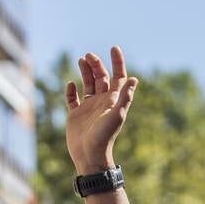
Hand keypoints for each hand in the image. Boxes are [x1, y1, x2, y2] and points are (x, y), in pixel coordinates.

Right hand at [64, 47, 137, 174]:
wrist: (90, 155)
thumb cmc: (104, 136)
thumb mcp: (116, 115)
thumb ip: (125, 97)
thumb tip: (134, 79)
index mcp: (113, 100)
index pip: (118, 77)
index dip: (117, 62)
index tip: (114, 48)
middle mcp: (102, 102)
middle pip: (101, 77)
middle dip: (96, 64)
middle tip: (89, 55)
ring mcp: (88, 108)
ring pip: (87, 84)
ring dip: (85, 72)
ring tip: (81, 59)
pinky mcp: (75, 115)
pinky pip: (72, 99)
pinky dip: (71, 91)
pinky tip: (70, 84)